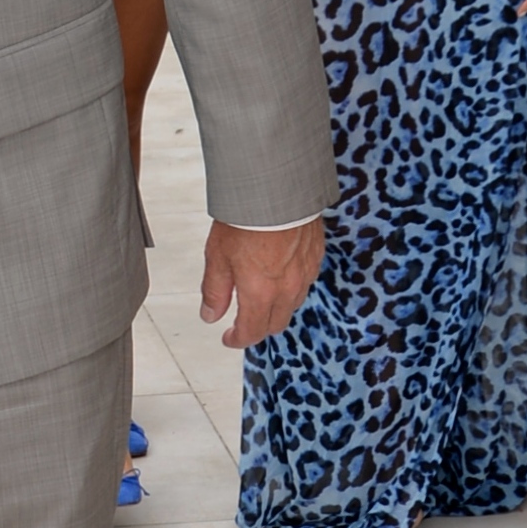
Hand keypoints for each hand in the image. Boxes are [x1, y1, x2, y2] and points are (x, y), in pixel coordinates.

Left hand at [200, 218, 324, 348]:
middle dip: (258, 327)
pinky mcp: (316, 255)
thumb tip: (210, 314)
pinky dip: (292, 286)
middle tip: (243, 322)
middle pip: (276, 323)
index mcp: (261, 294)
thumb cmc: (247, 217)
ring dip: (276, 307)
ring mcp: (305, 273)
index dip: (238, 339)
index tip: (229, 338)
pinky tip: (281, 274)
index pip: (252, 332)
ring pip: (292, 304)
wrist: (277, 188)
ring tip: (260, 296)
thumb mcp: (217, 257)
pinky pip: (305, 281)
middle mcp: (287, 289)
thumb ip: (215, 290)